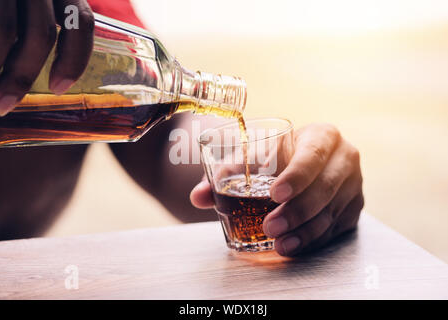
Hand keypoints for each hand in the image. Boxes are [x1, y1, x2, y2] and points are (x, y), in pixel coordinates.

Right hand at [0, 0, 94, 115]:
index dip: (74, 59)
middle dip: (22, 76)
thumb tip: (52, 80)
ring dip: (0, 70)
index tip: (59, 88)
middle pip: (40, 34)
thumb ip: (35, 23)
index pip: (81, 21)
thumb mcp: (28, 4)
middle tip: (4, 105)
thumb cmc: (6, 2)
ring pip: (6, 32)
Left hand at [190, 123, 363, 256]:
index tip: (275, 194)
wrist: (305, 163)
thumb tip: (198, 196)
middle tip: (271, 226)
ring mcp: (353, 185)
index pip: (313, 154)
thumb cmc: (277, 156)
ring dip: (305, 231)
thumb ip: (226, 173)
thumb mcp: (254, 157)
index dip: (297, 175)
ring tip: (279, 243)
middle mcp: (344, 158)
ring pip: (332, 212)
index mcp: (323, 136)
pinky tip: (293, 246)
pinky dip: (313, 240)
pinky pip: (336, 228)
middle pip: (326, 187)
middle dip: (297, 211)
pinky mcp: (353, 208)